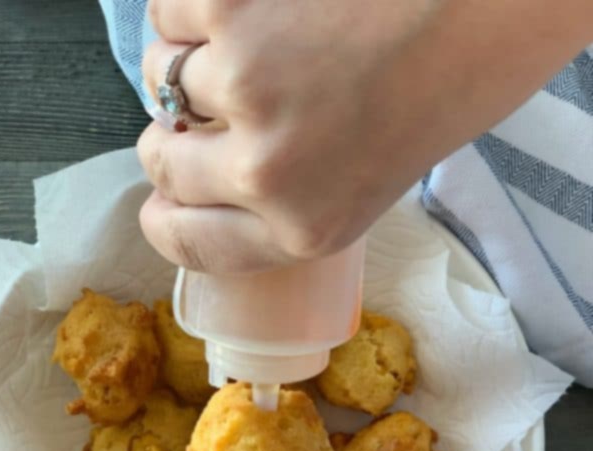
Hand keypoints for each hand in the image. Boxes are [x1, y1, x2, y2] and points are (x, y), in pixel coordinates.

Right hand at [137, 0, 591, 274]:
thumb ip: (275, 209)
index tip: (163, 200)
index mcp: (301, 230)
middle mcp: (266, 173)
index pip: (185, 242)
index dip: (165, 218)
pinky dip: (203, 9)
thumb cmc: (428, 95)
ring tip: (264, 47)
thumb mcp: (358, 194)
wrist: (475, 9)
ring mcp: (242, 86)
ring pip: (160, 79)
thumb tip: (194, 188)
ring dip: (195, 63)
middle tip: (216, 110)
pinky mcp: (225, 7)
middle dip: (176, 138)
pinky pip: (170, 12)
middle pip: (160, 162)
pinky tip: (262, 10)